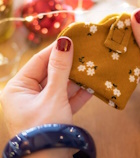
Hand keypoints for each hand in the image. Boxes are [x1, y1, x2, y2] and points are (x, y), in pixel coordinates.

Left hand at [0, 37, 91, 156]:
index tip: (70, 39)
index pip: (39, 61)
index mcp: (18, 88)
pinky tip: (92, 84)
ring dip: (76, 78)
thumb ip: (60, 69)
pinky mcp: (55, 111)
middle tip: (83, 52)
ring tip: (90, 66)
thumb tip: (64, 42)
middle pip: (51, 72)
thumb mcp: (53, 95)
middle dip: (69, 64)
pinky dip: (79, 92)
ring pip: (61, 85)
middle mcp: (29, 94)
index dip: (55, 50)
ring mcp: (43, 103)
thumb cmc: (45, 128)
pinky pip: (67, 97)